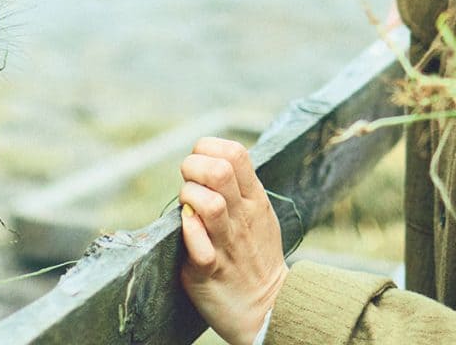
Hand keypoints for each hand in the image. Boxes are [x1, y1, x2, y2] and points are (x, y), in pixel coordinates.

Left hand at [179, 138, 288, 344]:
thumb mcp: (259, 213)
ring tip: (187, 206)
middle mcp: (242, 218)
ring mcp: (227, 245)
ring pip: (209, 205)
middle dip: (194, 166)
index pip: (236, 153)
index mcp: (254, 200)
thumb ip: (240, 187)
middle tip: (189, 180)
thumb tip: (212, 160)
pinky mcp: (209, 272)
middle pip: (220, 171)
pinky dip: (188, 234)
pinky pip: (199, 248)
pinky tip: (187, 230)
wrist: (268, 308)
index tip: (199, 160)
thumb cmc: (257, 256)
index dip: (209, 147)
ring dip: (189, 197)